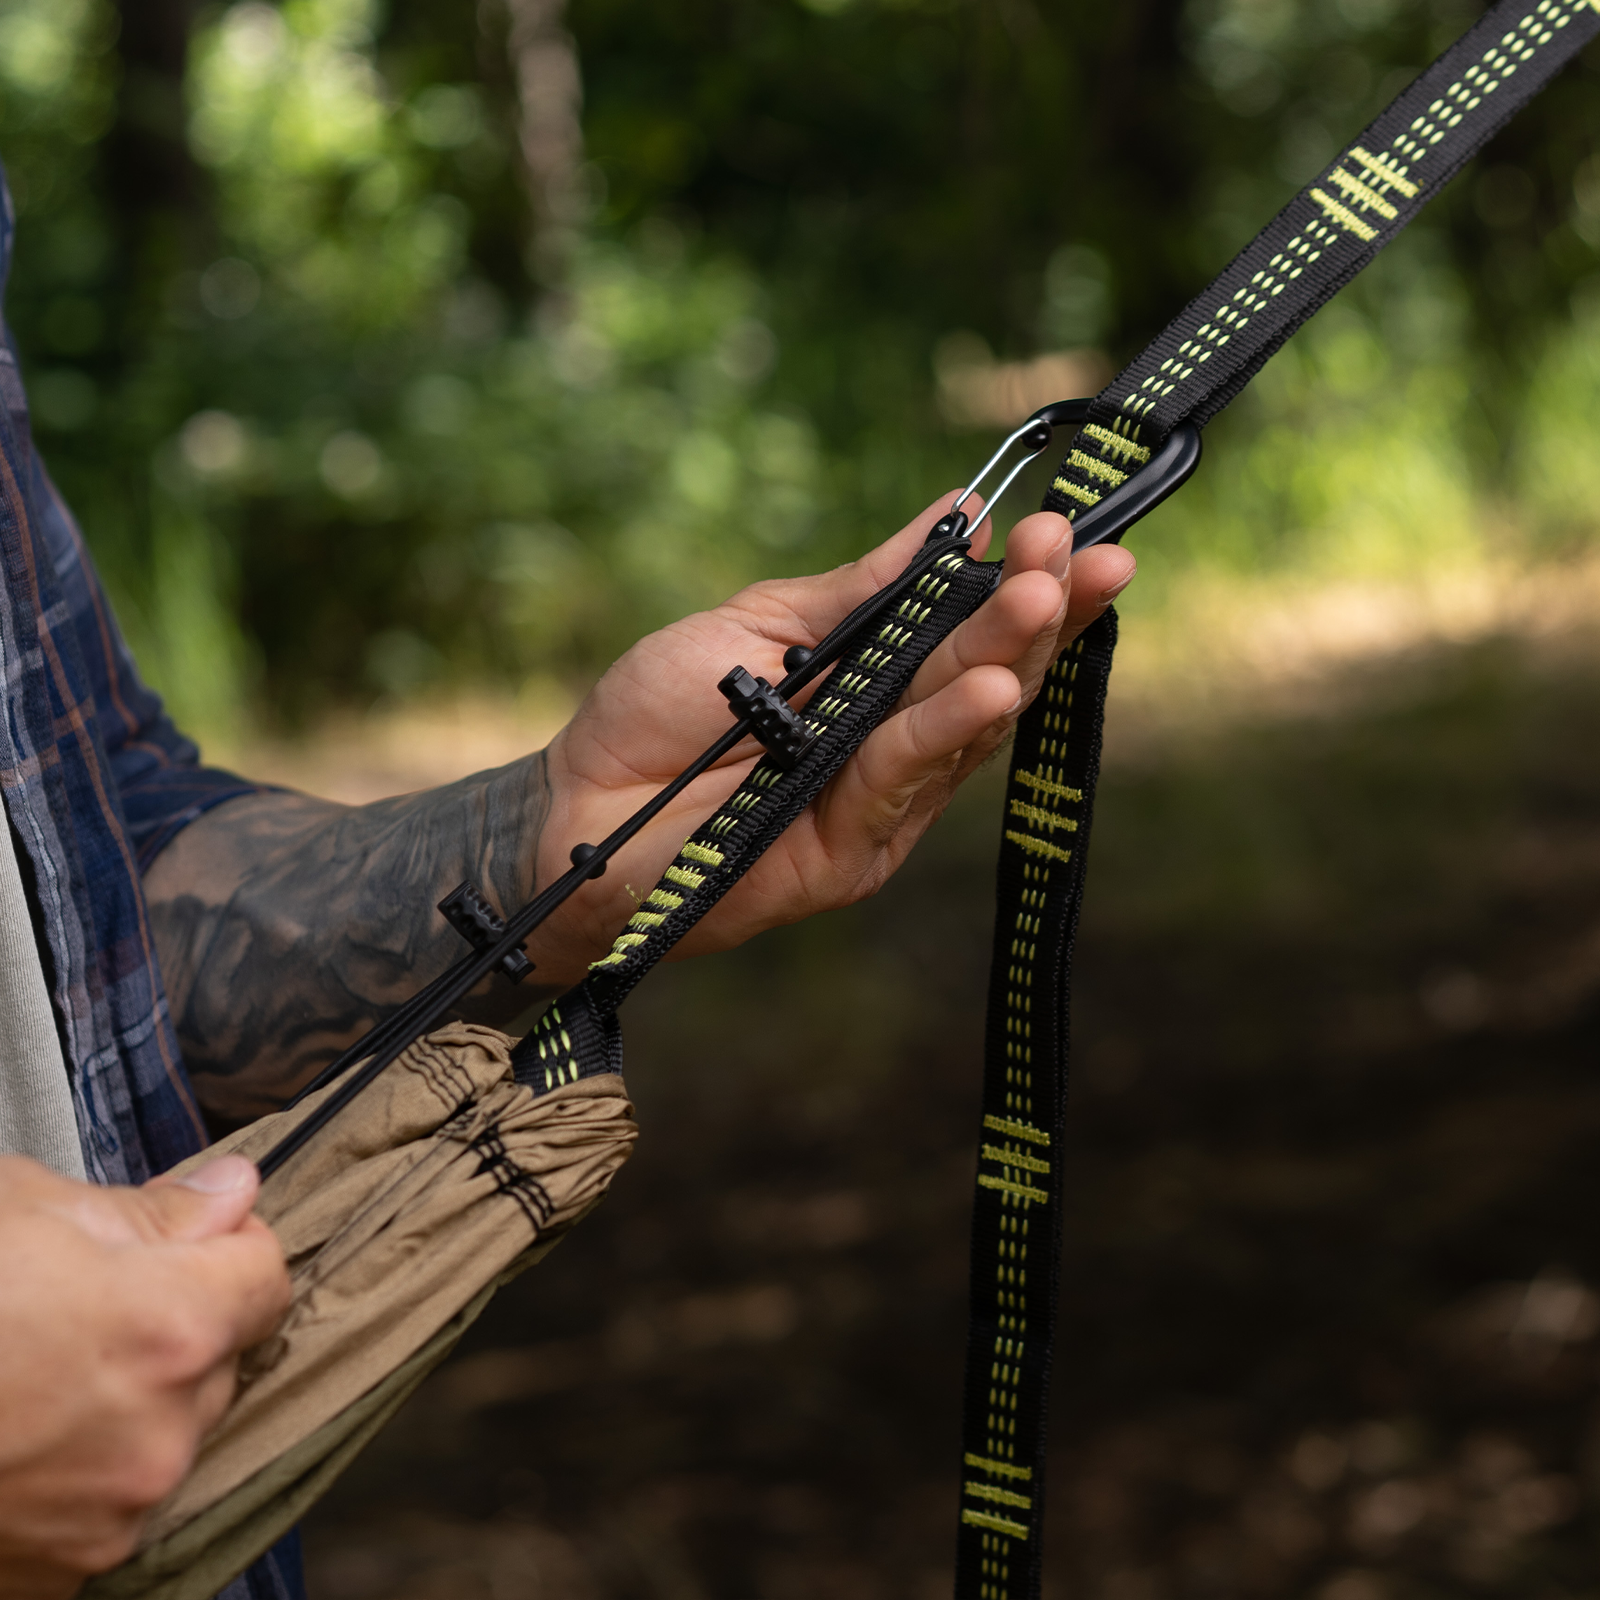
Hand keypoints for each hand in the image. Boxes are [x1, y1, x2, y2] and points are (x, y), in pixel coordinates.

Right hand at [0, 1156, 288, 1599]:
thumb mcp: (22, 1211)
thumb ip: (150, 1208)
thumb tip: (233, 1190)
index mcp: (170, 1327)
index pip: (267, 1275)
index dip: (228, 1246)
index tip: (189, 1239)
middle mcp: (163, 1431)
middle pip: (223, 1357)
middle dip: (177, 1325)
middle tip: (83, 1308)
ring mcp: (114, 1514)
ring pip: (171, 1432)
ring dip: (131, 1403)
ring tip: (33, 1379)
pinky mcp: (66, 1576)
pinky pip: (113, 1505)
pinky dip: (83, 1473)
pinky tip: (17, 1441)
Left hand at [528, 493, 1135, 980]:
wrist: (578, 804)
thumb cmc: (659, 709)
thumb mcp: (766, 624)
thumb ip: (864, 588)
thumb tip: (959, 514)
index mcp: (875, 683)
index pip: (968, 632)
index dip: (1023, 586)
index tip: (1069, 528)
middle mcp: (892, 744)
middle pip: (985, 677)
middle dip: (1037, 613)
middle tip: (1086, 554)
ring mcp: (879, 805)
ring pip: (959, 729)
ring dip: (1009, 660)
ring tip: (1048, 599)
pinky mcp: (853, 856)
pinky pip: (902, 783)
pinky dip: (945, 732)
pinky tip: (994, 686)